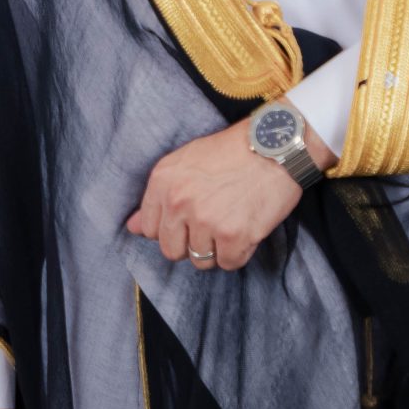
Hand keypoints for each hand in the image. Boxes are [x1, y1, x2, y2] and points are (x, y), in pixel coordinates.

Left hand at [126, 115, 332, 270]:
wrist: (276, 144)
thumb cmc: (233, 151)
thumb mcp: (186, 161)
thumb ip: (157, 196)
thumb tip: (133, 228)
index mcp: (162, 181)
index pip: (149, 229)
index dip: (171, 228)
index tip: (189, 219)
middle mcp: (178, 202)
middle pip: (171, 251)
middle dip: (191, 243)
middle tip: (213, 223)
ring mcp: (205, 221)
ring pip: (200, 260)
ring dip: (217, 248)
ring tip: (232, 221)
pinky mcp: (233, 236)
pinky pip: (228, 263)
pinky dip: (239, 252)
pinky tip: (246, 228)